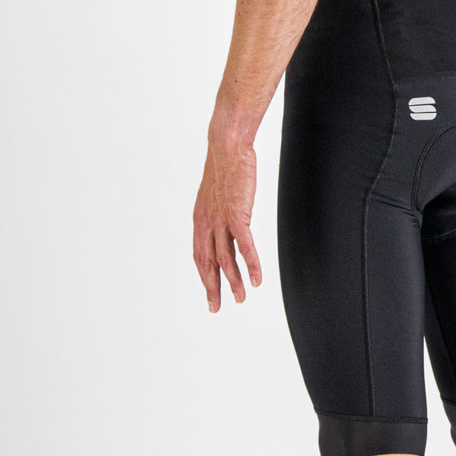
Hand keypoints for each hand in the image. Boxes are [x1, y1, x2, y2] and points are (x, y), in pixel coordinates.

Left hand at [192, 140, 261, 310]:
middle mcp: (206, 223)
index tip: (210, 292)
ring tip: (240, 299)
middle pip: (208, 263)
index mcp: (200, 220)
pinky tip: (256, 279)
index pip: (199, 255)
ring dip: (233, 281)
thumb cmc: (227, 166)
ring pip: (225, 259)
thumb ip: (221, 211)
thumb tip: (230, 220)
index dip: (204, 276)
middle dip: (213, 288)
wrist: (228, 147)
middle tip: (217, 308)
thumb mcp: (219, 193)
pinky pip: (245, 246)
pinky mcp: (237, 215)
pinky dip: (251, 265)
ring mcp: (220, 221)